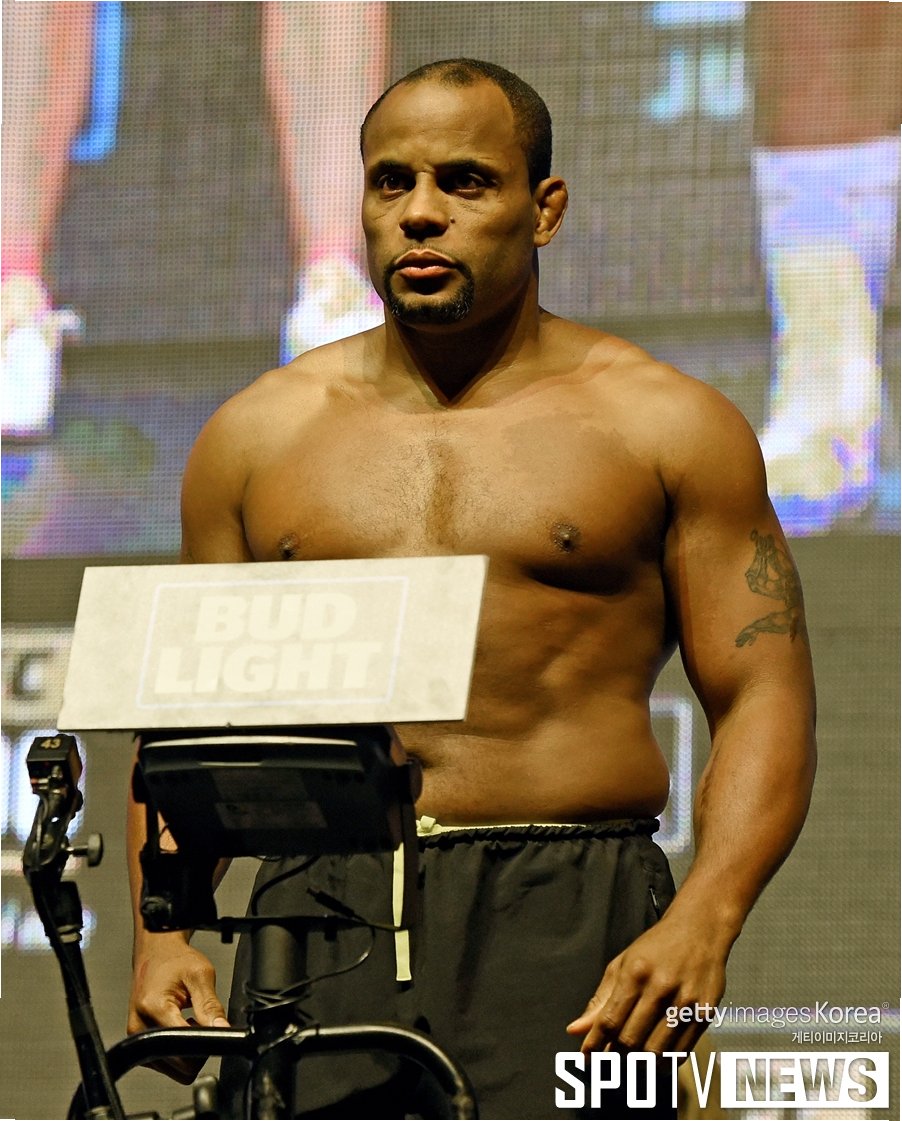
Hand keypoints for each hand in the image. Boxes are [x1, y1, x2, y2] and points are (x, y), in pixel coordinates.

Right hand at [128, 935, 229, 1082]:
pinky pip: (165, 1063)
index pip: (184, 1044)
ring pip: (173, 1069)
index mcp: (154, 1007)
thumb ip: (211, 1006)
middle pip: (179, 1064)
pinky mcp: (138, 1044)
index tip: (214, 1027)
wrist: (155, 954)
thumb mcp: (201, 975)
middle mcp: (139, 1027)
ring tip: (190, 1022)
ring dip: (188, 1052)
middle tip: (202, 1021)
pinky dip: (178, 1052)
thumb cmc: (174, 960)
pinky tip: (181, 1028)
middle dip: (198, 1049)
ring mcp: (136, 1038)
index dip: (205, 1041)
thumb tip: (223, 1030)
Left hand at [566, 914, 727, 1056]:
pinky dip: (664, 1063)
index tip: (586, 1056)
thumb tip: (575, 1030)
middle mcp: (660, 988)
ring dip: (639, 1064)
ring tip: (631, 1061)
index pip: (609, 1020)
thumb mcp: (622, 964)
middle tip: (609, 1059)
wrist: (700, 929)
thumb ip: (600, 1000)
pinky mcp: (706, 1014)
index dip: (594, 1044)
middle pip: (630, 1040)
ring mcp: (685, 1002)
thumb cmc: (657, 946)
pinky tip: (655, 1059)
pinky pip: (681, 1052)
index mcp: (635, 973)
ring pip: (655, 1051)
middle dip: (615, 1056)